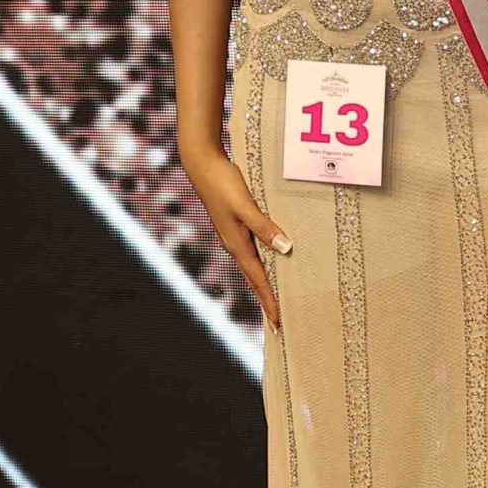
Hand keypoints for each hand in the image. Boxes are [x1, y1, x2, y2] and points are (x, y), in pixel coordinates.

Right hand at [181, 143, 289, 330]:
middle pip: (255, 280)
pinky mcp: (236, 224)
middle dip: (267, 301)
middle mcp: (235, 244)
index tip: (279, 323)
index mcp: (237, 244)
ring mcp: (234, 235)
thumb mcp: (245, 206)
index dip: (270, 302)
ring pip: (254, 267)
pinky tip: (271, 262)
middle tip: (279, 322)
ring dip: (265, 284)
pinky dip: (263, 264)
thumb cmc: (222, 183)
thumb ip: (264, 227)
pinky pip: (254, 252)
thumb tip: (285, 248)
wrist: (202, 163)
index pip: (258, 280)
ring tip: (276, 299)